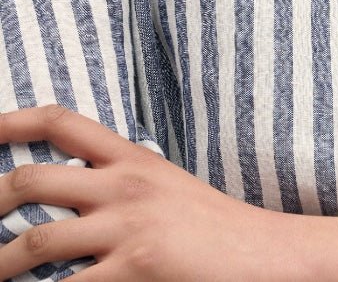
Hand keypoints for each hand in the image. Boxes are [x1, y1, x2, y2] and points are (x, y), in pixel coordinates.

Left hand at [0, 104, 307, 280]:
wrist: (262, 254)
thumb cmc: (211, 226)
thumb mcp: (164, 185)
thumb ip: (119, 180)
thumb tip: (69, 191)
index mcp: (130, 158)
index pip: (60, 122)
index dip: (11, 122)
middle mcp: (123, 184)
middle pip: (31, 181)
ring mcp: (127, 228)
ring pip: (34, 242)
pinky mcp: (134, 270)